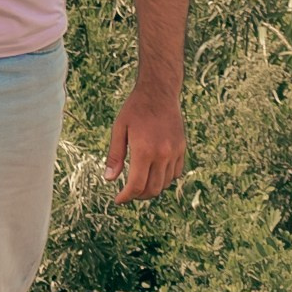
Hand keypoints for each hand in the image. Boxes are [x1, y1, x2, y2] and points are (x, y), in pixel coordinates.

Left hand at [105, 88, 186, 205]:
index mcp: (144, 150)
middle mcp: (162, 154)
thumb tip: (109, 179)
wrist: (159, 92)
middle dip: (138, 196)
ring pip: (165, 184)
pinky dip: (164, 179)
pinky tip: (154, 173)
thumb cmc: (135, 108)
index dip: (126, 197)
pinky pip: (175, 173)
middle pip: (152, 189)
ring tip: (139, 184)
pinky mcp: (182, 149)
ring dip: (152, 189)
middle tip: (128, 193)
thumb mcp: (119, 128)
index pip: (137, 185)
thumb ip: (115, 156)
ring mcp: (175, 152)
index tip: (118, 200)